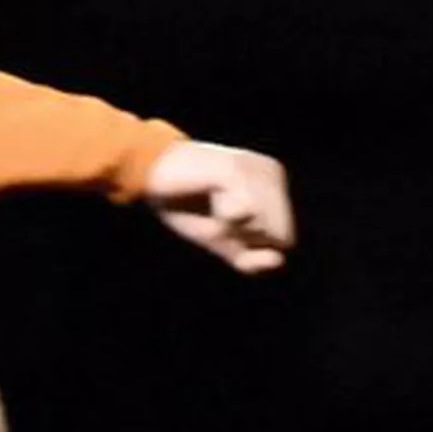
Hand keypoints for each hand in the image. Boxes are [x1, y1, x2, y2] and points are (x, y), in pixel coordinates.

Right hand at [142, 140, 294, 274]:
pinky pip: (243, 214)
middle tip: (213, 210)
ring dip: (230, 226)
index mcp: (273, 185)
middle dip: (241, 236)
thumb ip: (249, 260)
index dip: (248, 243)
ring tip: (210, 200)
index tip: (222, 218)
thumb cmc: (181, 204)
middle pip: (279, 235)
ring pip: (262, 226)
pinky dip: (222, 216)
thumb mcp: (218, 241)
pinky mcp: (237, 170)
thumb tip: (279, 261)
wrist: (147, 171)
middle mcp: (272, 173)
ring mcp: (257, 170)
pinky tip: (210, 193)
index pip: (285, 239)